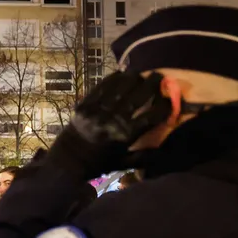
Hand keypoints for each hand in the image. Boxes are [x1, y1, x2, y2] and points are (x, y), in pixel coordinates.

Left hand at [50, 72, 172, 178]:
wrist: (66, 162)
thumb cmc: (98, 163)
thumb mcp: (124, 164)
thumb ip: (144, 156)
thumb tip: (165, 147)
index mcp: (125, 136)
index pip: (151, 116)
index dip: (164, 106)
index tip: (170, 99)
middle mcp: (113, 121)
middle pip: (137, 97)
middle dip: (151, 84)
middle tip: (159, 76)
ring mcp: (96, 111)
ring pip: (120, 88)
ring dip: (133, 78)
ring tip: (141, 73)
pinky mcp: (84, 105)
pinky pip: (101, 87)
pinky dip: (112, 79)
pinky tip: (121, 73)